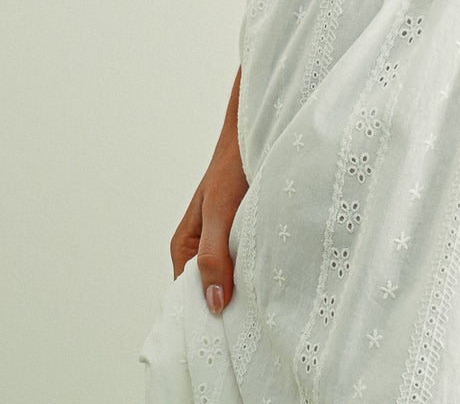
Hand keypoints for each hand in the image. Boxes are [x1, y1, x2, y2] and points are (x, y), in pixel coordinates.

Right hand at [169, 73, 248, 314]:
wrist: (259, 128)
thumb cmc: (232, 164)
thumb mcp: (220, 210)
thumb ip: (214, 254)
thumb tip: (215, 303)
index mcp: (184, 248)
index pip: (187, 299)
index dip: (206, 316)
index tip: (228, 331)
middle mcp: (202, 250)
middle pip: (211, 292)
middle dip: (230, 305)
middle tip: (253, 318)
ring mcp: (226, 244)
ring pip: (234, 279)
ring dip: (248, 288)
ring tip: (267, 299)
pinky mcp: (248, 236)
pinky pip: (250, 264)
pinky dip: (261, 271)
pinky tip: (276, 277)